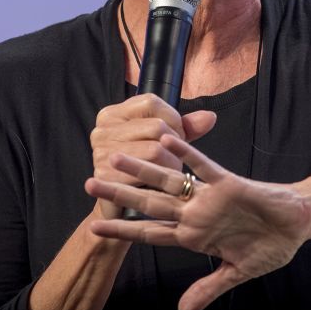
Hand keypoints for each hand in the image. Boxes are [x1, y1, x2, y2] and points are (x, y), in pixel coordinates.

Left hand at [84, 134, 310, 309]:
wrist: (297, 225)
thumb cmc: (268, 247)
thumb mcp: (236, 273)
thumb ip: (208, 289)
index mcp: (194, 236)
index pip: (150, 233)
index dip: (123, 230)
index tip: (94, 227)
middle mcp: (195, 213)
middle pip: (150, 204)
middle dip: (120, 195)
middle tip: (90, 184)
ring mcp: (209, 197)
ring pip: (169, 180)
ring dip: (143, 169)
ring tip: (116, 156)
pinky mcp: (228, 183)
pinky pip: (204, 166)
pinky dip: (187, 154)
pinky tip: (167, 139)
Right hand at [90, 93, 216, 218]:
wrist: (121, 207)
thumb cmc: (143, 169)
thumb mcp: (162, 142)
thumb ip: (184, 127)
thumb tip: (210, 117)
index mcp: (113, 115)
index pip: (151, 102)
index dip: (173, 118)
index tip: (177, 135)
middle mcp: (102, 130)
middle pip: (156, 126)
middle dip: (174, 145)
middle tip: (173, 159)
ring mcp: (101, 152)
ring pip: (155, 150)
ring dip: (171, 164)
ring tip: (169, 172)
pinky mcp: (105, 176)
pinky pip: (147, 172)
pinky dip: (161, 179)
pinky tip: (160, 184)